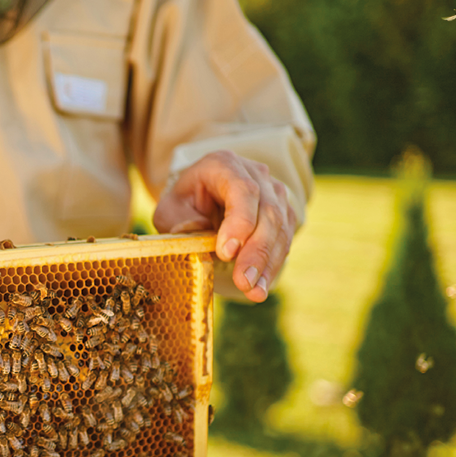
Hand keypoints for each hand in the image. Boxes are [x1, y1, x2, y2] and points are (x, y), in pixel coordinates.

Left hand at [152, 150, 296, 301]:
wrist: (202, 196)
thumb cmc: (184, 203)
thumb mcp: (170, 209)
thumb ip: (180, 222)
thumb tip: (200, 235)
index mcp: (224, 165)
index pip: (242, 190)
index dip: (239, 222)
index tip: (226, 253)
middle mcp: (256, 174)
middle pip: (267, 212)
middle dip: (256, 251)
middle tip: (243, 281)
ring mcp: (274, 193)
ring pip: (280, 228)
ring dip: (267, 264)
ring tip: (254, 291)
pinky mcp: (283, 214)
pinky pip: (284, 240)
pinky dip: (272, 266)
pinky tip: (260, 287)